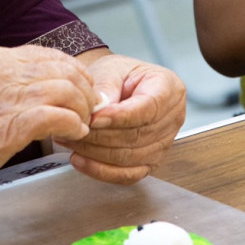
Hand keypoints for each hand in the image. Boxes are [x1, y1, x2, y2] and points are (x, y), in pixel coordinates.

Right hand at [0, 44, 97, 179]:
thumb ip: (12, 80)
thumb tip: (48, 86)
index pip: (51, 55)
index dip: (75, 71)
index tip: (83, 86)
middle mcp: (4, 72)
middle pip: (64, 70)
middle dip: (84, 90)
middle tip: (89, 107)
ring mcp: (8, 97)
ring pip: (66, 90)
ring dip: (81, 109)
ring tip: (82, 122)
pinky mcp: (12, 124)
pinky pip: (58, 116)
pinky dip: (73, 124)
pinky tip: (73, 132)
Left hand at [57, 54, 185, 183]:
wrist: (116, 86)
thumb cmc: (117, 74)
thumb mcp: (111, 69)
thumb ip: (106, 88)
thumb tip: (98, 111)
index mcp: (169, 88)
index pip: (148, 108)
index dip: (120, 117)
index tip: (93, 119)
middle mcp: (172, 118)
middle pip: (137, 136)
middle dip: (101, 136)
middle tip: (75, 129)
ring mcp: (164, 144)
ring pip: (129, 157)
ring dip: (96, 153)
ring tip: (71, 141)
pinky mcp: (150, 162)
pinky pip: (127, 175)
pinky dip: (101, 170)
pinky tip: (80, 159)